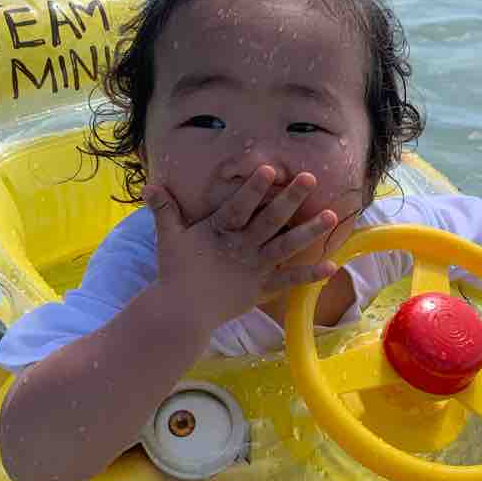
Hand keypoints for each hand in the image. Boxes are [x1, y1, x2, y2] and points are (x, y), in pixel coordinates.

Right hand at [144, 167, 338, 329]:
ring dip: (310, 231)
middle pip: (271, 219)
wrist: (182, 311)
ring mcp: (255, 267)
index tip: (270, 169)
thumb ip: (164, 209)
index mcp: (221, 230)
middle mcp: (243, 246)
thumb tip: (149, 185)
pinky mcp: (263, 288)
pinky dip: (310, 274)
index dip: (254, 188)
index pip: (240, 206)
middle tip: (310, 179)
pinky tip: (332, 266)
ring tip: (332, 216)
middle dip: (291, 198)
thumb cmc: (176, 271)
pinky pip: (290, 280)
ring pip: (287, 246)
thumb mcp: (169, 237)